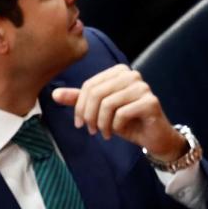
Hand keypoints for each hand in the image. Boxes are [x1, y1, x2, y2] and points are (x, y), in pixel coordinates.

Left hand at [51, 65, 184, 160]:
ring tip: (104, 132)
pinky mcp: (150, 102)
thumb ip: (78, 100)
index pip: (89, 86)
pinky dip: (116, 126)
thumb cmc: (126, 121)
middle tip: (91, 130)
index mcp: (118, 72)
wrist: (153, 137)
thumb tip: (54, 94)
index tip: (80, 123)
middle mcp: (131, 75)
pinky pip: (121, 113)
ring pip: (107, 104)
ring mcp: (143, 87)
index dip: (79, 106)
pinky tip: (119, 131)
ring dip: (102, 123)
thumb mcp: (98, 110)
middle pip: (96, 93)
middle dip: (89, 115)